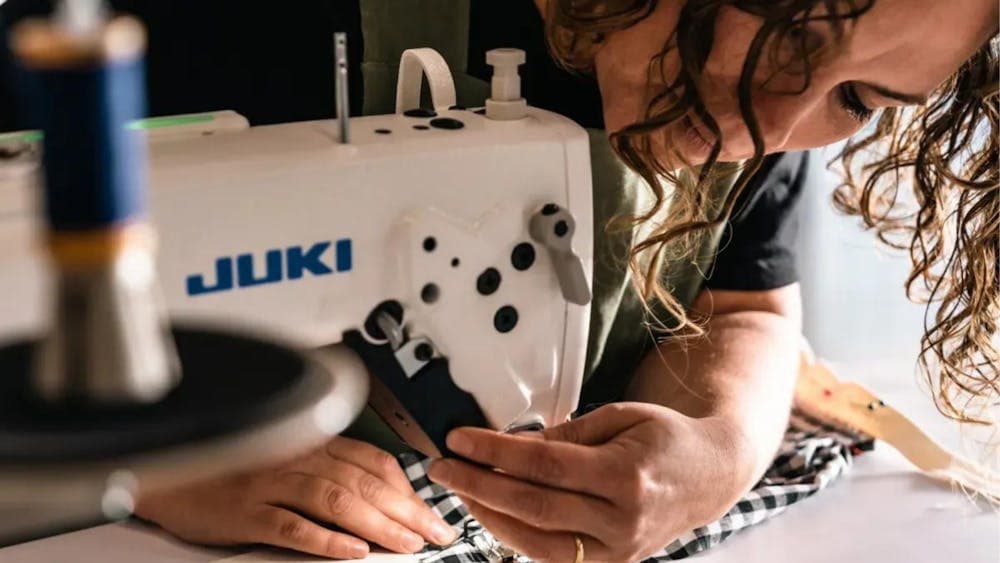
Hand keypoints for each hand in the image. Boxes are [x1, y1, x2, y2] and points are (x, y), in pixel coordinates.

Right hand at [136, 436, 456, 558]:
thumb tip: (374, 489)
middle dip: (406, 510)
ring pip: (335, 500)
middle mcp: (294, 457)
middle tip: (436, 533)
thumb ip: (325, 467)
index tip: (431, 510)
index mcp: (308, 442)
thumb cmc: (226, 465)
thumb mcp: (283, 458)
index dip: (407, 487)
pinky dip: (324, 538)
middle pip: (362, 481)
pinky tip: (351, 550)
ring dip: (378, 523)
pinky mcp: (244, 511)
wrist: (163, 469)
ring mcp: (269, 483)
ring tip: (407, 544)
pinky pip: (290, 525)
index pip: (372, 460)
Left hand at [427, 403, 753, 562]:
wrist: (710, 474)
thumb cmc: (667, 439)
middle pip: (533, 507)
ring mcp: (618, 550)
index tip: (459, 439)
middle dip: (478, 486)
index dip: (494, 453)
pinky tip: (495, 514)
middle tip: (443, 467)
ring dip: (490, 516)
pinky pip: (553, 558)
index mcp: (625, 475)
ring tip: (462, 489)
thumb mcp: (622, 416)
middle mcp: (622, 519)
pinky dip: (517, 537)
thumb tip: (517, 443)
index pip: (544, 465)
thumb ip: (570, 432)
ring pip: (537, 543)